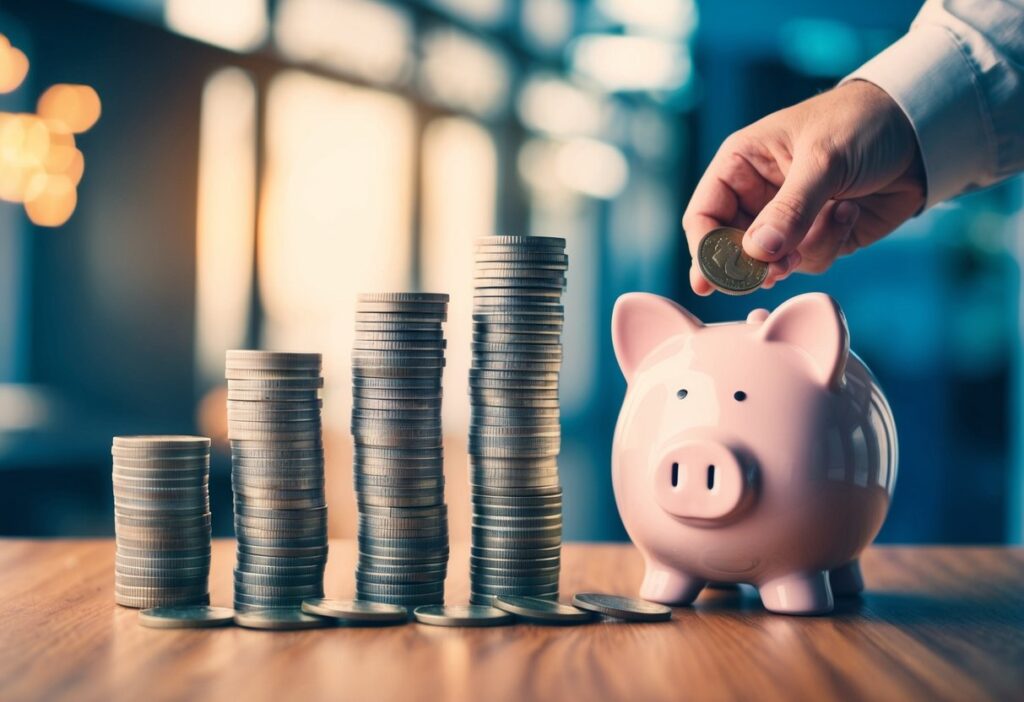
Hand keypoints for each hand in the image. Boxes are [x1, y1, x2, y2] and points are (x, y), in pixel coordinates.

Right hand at [683, 80, 925, 294]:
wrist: (921, 132)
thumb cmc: (862, 124)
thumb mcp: (823, 158)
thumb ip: (790, 208)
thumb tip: (758, 253)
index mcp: (740, 165)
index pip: (703, 216)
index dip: (705, 250)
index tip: (712, 280)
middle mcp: (756, 196)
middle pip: (729, 250)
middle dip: (751, 265)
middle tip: (770, 274)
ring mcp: (786, 221)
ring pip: (770, 263)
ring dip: (797, 254)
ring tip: (829, 221)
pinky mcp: (816, 238)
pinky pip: (808, 262)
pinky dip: (829, 244)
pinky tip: (849, 211)